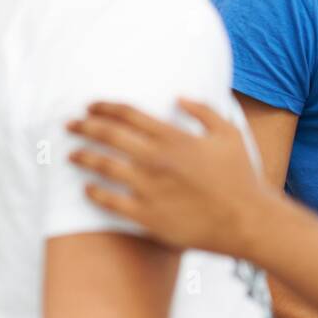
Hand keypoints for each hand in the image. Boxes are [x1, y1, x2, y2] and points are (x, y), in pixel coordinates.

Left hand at [67, 99, 267, 256]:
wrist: (247, 221)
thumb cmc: (241, 177)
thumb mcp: (229, 134)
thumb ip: (203, 111)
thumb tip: (179, 97)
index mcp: (174, 138)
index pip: (128, 115)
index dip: (105, 107)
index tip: (90, 107)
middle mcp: (157, 160)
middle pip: (109, 136)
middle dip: (84, 126)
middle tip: (70, 125)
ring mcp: (149, 189)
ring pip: (104, 167)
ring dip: (83, 157)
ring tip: (72, 154)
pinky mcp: (147, 216)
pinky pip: (110, 202)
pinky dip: (94, 193)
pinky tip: (87, 189)